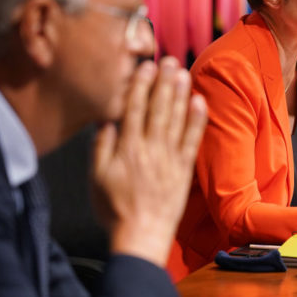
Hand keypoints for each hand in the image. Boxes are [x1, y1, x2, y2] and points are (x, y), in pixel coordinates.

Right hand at [91, 57, 207, 266]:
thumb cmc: (115, 210)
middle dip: (163, 82)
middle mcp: (150, 149)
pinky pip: (192, 140)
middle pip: (158, 109)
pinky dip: (196, 120)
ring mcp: (169, 158)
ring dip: (180, 94)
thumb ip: (101, 147)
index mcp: (126, 149)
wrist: (142, 236)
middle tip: (168, 60)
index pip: (134, 109)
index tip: (145, 67)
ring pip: (175, 120)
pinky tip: (200, 102)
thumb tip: (106, 120)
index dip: (140, 86)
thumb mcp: (96, 178)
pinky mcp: (184, 169)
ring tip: (183, 72)